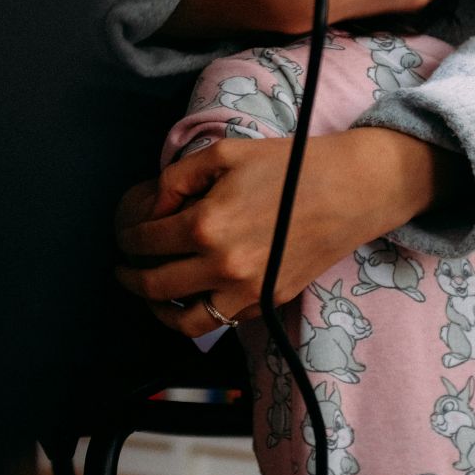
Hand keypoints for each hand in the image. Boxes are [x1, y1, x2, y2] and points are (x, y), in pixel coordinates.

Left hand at [113, 128, 449, 337]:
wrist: (350, 190)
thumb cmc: (289, 165)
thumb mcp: (225, 153)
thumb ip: (177, 178)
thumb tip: (153, 207)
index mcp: (206, 225)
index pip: (144, 240)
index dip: (127, 236)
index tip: (126, 233)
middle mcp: (222, 266)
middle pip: (155, 285)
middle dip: (130, 275)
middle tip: (123, 267)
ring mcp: (247, 290)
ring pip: (184, 321)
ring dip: (157, 309)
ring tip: (150, 294)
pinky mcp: (268, 301)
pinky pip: (221, 322)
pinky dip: (198, 316)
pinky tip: (193, 297)